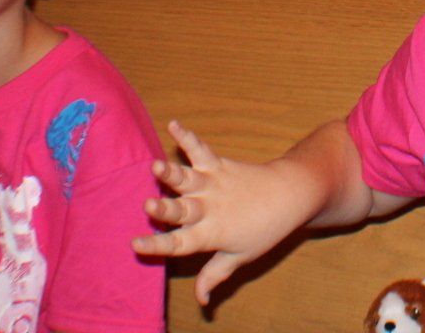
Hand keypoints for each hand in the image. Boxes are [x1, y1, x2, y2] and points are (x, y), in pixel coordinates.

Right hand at [133, 121, 313, 304]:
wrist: (289, 195)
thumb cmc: (263, 229)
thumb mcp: (240, 256)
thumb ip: (215, 274)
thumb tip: (200, 301)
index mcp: (210, 234)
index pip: (179, 243)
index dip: (156, 245)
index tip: (135, 243)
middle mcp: (208, 209)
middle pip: (182, 210)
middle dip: (164, 208)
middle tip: (149, 204)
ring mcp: (213, 184)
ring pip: (188, 179)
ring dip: (171, 173)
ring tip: (156, 165)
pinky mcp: (218, 164)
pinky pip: (200, 150)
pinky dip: (187, 136)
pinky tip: (174, 124)